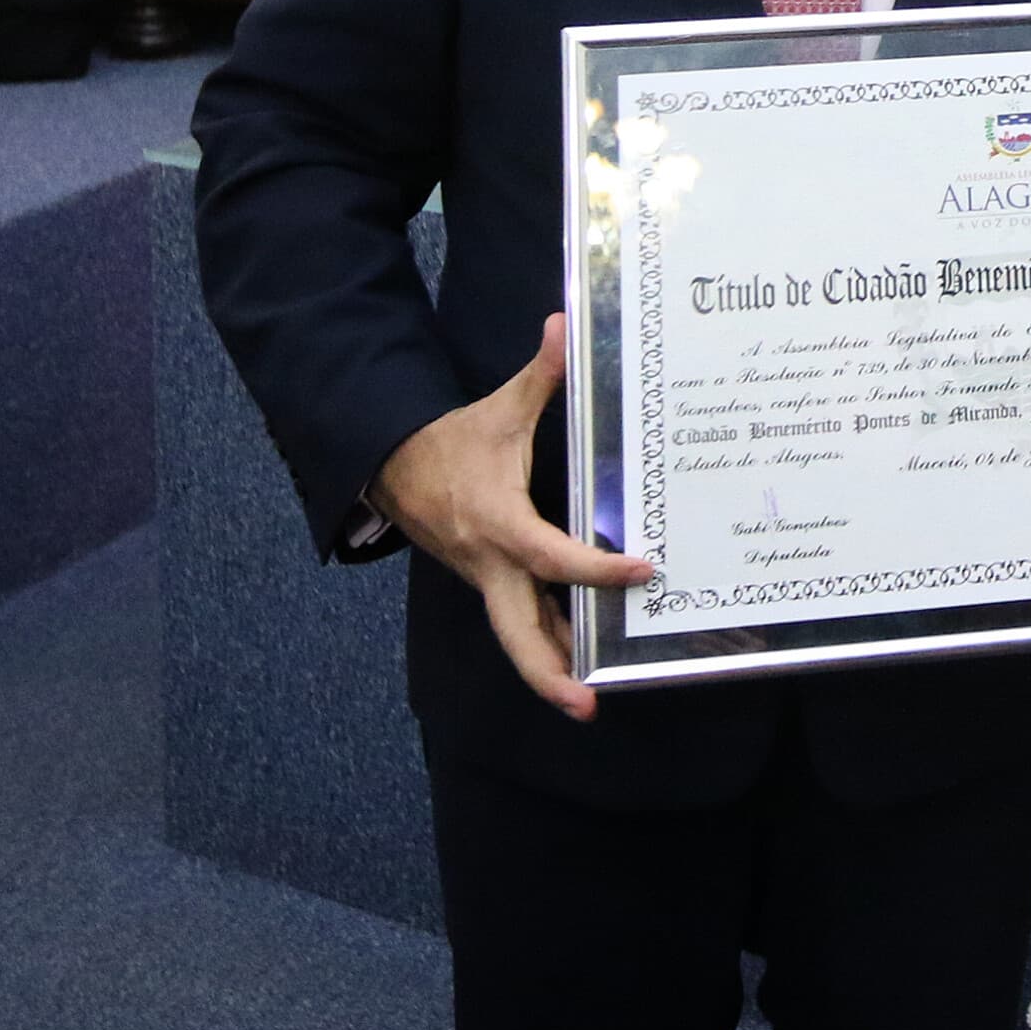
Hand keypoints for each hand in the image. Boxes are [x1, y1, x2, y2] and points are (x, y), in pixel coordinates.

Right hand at [365, 313, 655, 722]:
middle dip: (548, 672)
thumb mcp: (497, 408)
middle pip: (516, 633)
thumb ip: (539, 375)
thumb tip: (564, 324)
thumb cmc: (452, 440)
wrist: (389, 466)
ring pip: (516, 635)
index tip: (641, 570)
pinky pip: (518, 620)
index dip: (595, 568)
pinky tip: (580, 658)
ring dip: (549, 668)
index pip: (551, 557)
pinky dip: (545, 642)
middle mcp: (489, 563)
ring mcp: (487, 579)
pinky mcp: (489, 582)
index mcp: (495, 523)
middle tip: (588, 705)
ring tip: (591, 700)